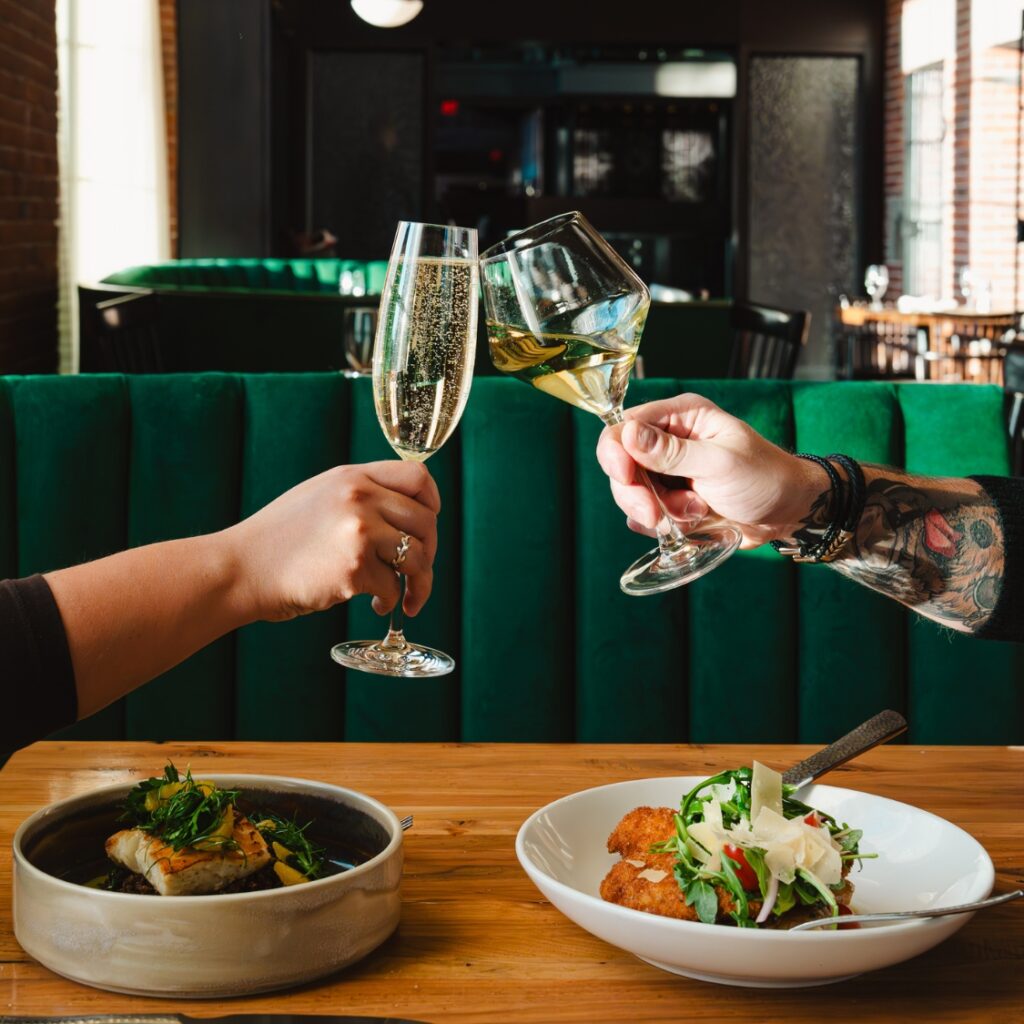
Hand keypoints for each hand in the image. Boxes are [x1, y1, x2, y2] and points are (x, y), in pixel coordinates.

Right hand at [223, 462, 439, 620]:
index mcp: (352, 477)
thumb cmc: (280, 539)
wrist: (241, 569)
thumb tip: (407, 513)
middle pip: (426, 521)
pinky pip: (393, 588)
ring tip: (407, 597)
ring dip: (419, 583)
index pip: (417, 477)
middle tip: (417, 573)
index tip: (428, 526)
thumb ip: (361, 495)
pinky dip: (390, 602)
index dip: (432, 504)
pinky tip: (375, 605)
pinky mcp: (354, 568)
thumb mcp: (320, 496)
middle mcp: (359, 498)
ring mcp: (358, 532)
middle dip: (430, 552)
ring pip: (418, 557)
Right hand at [596, 394, 824, 547]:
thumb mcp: (720, 463)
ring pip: (632, 493)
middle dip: (637, 493)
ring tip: (696, 512)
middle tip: (656, 514)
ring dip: (658, 511)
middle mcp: (669, 440)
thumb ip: (672, 452)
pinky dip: (662, 524)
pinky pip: (645, 514)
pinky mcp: (670, 498)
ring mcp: (667, 471)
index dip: (616, 453)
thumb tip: (627, 434)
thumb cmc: (765, 478)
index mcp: (681, 416)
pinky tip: (691, 521)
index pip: (625, 426)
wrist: (788, 513)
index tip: (625, 478)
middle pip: (621, 464)